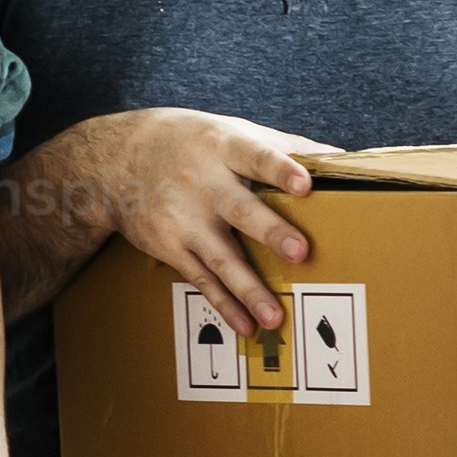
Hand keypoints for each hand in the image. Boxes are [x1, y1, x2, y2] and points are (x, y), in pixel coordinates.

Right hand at [67, 109, 322, 333]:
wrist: (115, 161)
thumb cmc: (190, 142)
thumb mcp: (229, 131)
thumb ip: (283, 145)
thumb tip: (341, 157)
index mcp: (222, 147)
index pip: (255, 156)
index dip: (280, 170)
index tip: (305, 184)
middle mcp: (201, 183)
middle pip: (239, 209)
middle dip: (269, 231)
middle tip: (299, 251)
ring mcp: (184, 219)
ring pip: (220, 256)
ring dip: (248, 288)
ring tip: (275, 315)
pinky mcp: (171, 247)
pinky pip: (202, 279)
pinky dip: (224, 304)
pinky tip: (246, 326)